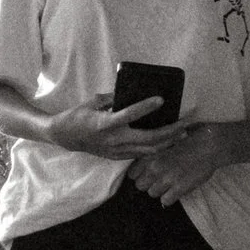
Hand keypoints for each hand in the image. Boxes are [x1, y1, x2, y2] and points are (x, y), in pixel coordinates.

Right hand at [42, 98, 178, 160]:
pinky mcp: (118, 157)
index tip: (161, 99)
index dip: (146, 107)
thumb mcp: (92, 102)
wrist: (65, 136)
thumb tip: (130, 93)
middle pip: (148, 138)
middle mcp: (113, 139)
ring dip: (168, 142)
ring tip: (182, 134)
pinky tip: (167, 142)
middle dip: (170, 131)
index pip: (130, 114)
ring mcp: (117, 150)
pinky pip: (142, 154)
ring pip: (149, 150)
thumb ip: (112, 99)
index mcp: (105, 123)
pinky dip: (157, 148)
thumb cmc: (77, 115)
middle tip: (185, 123)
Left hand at [126, 123, 226, 206]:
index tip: (146, 174)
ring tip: (168, 184)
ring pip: (152, 193)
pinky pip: (165, 201)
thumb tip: (141, 165)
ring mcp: (167, 178)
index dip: (139, 175)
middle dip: (148, 184)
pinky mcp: (180, 188)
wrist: (208, 145)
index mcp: (149, 155)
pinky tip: (175, 191)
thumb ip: (149, 154)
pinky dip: (169, 198)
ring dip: (159, 191)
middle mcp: (155, 167)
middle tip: (158, 180)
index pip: (131, 174)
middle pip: (140, 186)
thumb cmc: (186, 140)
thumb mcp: (162, 143)